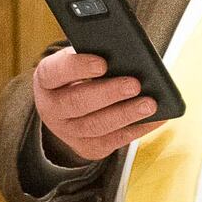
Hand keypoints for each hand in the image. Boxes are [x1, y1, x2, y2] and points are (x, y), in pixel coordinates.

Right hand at [32, 46, 163, 162]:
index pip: (56, 72)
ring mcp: (67, 132)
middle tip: (135, 84)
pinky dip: (136, 130)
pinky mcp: (86, 148)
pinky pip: (111, 141)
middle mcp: (50, 108)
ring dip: (125, 115)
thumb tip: (128, 56)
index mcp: (46, 79)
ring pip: (95, 127)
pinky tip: (154, 119)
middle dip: (109, 94)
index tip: (103, 63)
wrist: (71, 102)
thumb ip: (96, 53)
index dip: (79, 67)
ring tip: (150, 104)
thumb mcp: (80, 57)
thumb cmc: (81, 73)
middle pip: (77, 103)